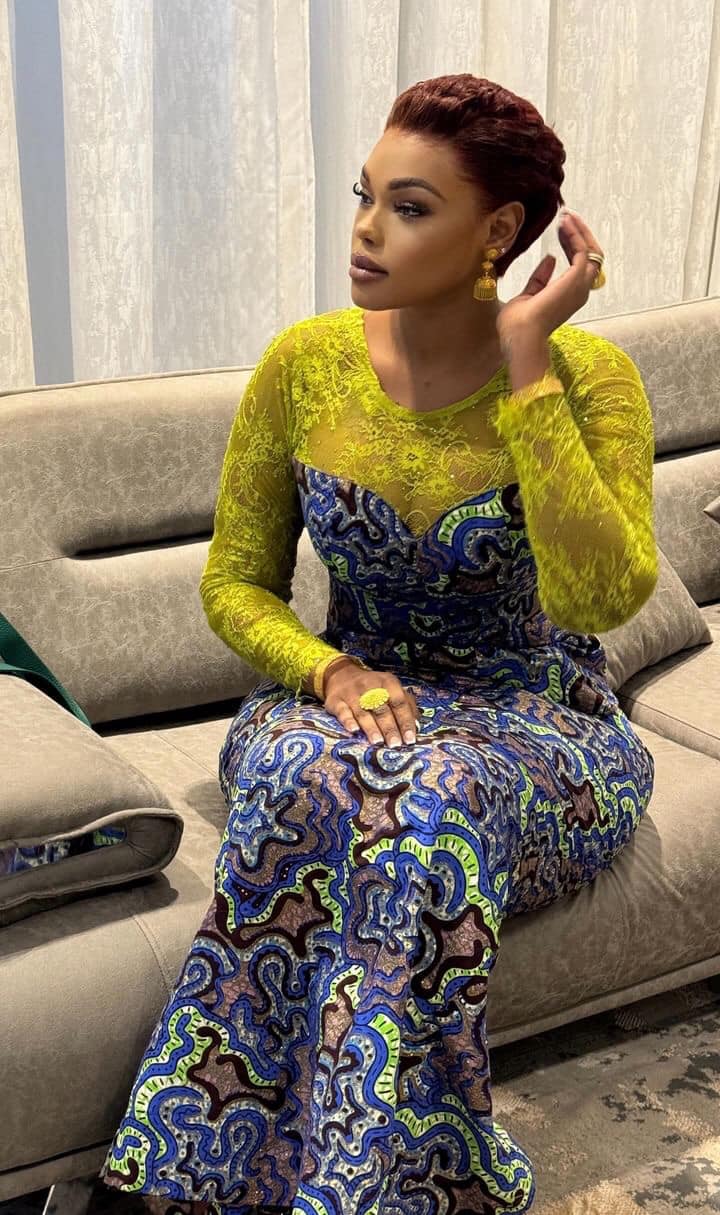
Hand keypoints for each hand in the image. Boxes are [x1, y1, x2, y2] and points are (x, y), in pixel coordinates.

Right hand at [324, 661, 419, 747]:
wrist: (342, 675)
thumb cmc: (374, 688)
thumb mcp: (392, 689)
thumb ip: (406, 704)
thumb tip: (416, 726)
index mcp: (388, 682)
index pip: (399, 702)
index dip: (405, 721)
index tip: (410, 738)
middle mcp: (370, 685)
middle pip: (381, 709)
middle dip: (389, 728)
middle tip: (395, 744)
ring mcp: (351, 693)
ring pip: (363, 712)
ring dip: (371, 727)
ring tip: (378, 742)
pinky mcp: (336, 700)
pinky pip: (342, 711)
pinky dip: (348, 720)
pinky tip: (354, 730)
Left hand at [496, 211, 603, 348]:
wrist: (520, 336)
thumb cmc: (519, 326)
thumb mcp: (528, 295)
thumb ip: (539, 279)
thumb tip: (550, 258)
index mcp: (569, 296)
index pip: (579, 264)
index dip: (571, 244)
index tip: (560, 229)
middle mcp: (580, 291)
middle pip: (591, 256)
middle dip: (580, 234)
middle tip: (567, 216)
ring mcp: (580, 286)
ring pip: (592, 252)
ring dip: (579, 232)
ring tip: (566, 216)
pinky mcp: (576, 279)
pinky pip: (583, 251)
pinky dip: (575, 236)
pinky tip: (564, 224)